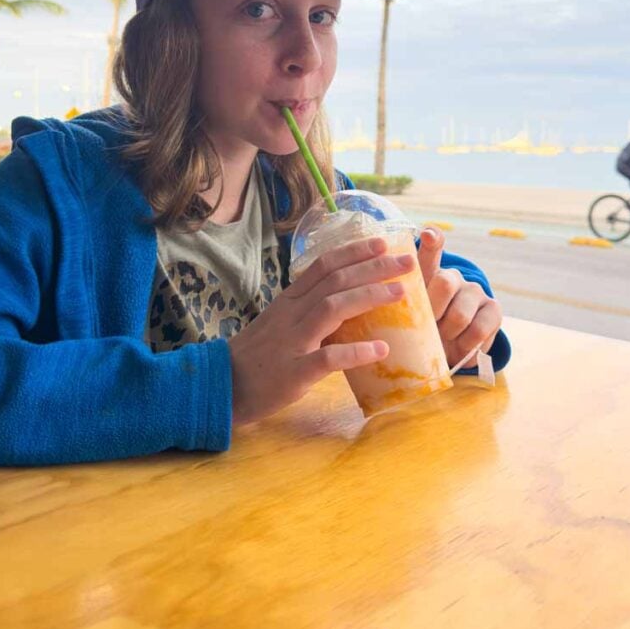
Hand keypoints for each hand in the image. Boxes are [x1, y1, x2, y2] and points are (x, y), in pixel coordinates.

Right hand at [228, 237, 415, 424]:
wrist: (222, 386)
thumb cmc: (257, 355)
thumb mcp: (281, 322)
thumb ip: (309, 309)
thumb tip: (349, 301)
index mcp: (289, 300)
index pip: (323, 265)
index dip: (354, 251)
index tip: (382, 242)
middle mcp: (291, 313)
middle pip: (335, 280)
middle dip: (374, 267)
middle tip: (407, 261)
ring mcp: (292, 341)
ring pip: (332, 308)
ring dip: (369, 296)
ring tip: (401, 293)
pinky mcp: (293, 372)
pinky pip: (327, 358)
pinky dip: (356, 352)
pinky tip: (381, 350)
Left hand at [417, 227, 501, 368]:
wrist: (449, 351)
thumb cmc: (421, 332)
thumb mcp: (407, 320)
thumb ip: (403, 310)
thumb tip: (394, 305)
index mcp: (426, 275)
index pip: (431, 251)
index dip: (432, 240)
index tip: (428, 234)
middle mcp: (452, 277)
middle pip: (444, 284)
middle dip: (434, 312)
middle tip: (428, 328)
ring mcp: (475, 291)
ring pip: (460, 315)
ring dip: (448, 335)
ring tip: (443, 341)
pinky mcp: (494, 308)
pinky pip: (479, 330)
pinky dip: (467, 346)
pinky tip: (461, 347)